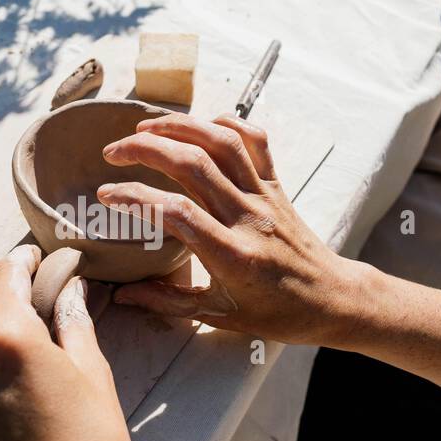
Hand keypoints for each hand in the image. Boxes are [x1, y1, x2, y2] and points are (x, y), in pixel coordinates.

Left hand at [0, 246, 175, 440]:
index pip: (4, 274)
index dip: (23, 260)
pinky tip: (5, 394)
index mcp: (4, 337)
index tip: (38, 259)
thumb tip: (67, 286)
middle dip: (2, 294)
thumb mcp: (94, 376)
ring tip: (22, 353)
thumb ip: (71, 322)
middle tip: (34, 301)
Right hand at [99, 113, 365, 346]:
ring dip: (181, 127)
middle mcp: (249, 219)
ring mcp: (265, 197)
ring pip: (222, 145)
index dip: (136, 197)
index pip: (177, 213)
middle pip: (194, 165)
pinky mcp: (277, 186)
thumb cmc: (276, 314)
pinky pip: (256, 142)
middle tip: (113, 152)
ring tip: (145, 127)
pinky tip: (199, 126)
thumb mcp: (219, 315)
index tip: (107, 194)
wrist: (332, 299)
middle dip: (148, 149)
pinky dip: (227, 125)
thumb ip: (167, 302)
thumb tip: (121, 295)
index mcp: (232, 256)